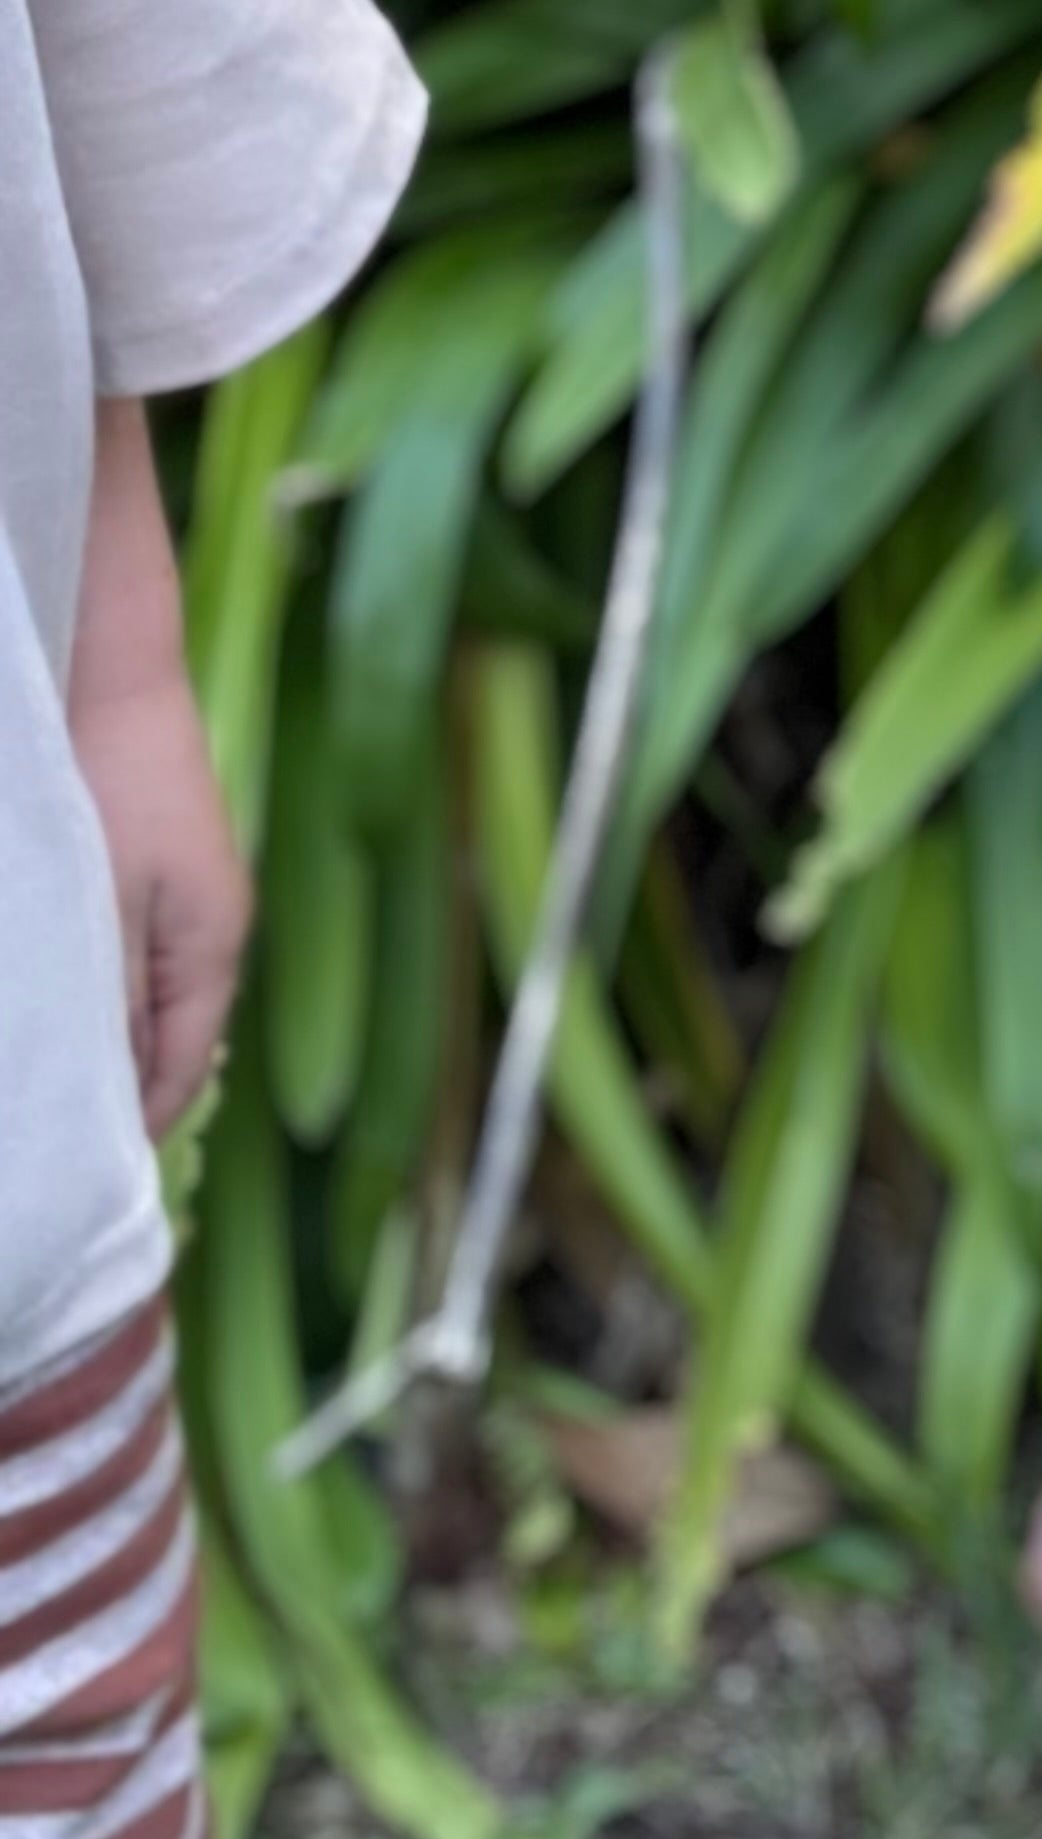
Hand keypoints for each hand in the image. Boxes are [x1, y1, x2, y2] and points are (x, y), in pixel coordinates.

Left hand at [67, 400, 253, 1136]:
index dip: (121, 1137)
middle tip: (37, 1134)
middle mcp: (206, 933)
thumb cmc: (102, 783)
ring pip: (128, 1003)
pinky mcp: (138, 866)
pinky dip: (75, 989)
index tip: (61, 1179)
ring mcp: (174, 897)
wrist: (100, 659)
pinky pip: (111, 958)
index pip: (174, 1082)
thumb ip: (110, 1014)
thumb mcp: (98, 915)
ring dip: (83, 1041)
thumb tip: (107, 1105)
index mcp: (212, 952)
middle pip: (156, 1047)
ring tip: (32, 1076)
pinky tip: (36, 998)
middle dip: (99, 1095)